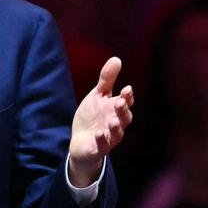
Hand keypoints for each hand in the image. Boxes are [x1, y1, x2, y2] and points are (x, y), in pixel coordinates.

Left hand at [68, 57, 134, 187]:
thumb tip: (117, 58)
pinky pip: (103, 146)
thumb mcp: (98, 96)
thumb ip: (107, 80)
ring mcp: (109, 137)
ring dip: (116, 128)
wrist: (80, 141)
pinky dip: (103, 140)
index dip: (127, 97)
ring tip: (112, 121)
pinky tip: (99, 134)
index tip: (126, 89)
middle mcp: (116, 124)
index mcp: (116, 110)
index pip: (126, 102)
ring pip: (117, 134)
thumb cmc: (92, 117)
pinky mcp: (99, 148)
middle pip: (125, 118)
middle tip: (120, 102)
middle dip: (123, 111)